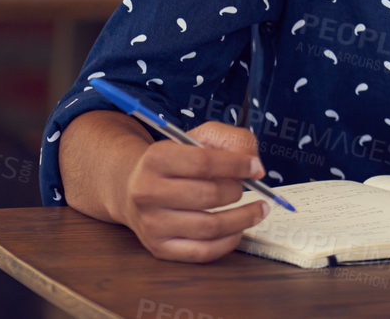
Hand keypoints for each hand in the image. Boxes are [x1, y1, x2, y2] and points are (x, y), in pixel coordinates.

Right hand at [112, 121, 270, 262]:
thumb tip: (254, 164)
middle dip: (237, 190)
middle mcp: (148, 192)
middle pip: (208, 195)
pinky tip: (238, 229)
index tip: (256, 168)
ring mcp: (152, 223)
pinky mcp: (159, 248)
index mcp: (156, 158)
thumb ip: (230, 140)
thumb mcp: (196, 138)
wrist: (132, 188)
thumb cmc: (173, 164)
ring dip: (242, 219)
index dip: (236, 165)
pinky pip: (203, 252)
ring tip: (257, 210)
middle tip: (248, 188)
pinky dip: (229, 242)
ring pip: (210, 227)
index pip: (203, 162)